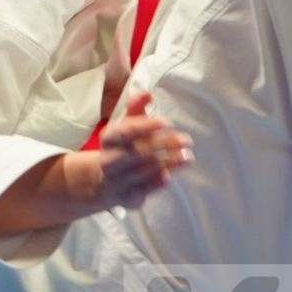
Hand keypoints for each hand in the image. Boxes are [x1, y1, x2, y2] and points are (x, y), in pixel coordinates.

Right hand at [87, 89, 192, 207]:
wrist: (104, 182)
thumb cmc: (121, 148)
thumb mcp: (124, 126)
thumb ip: (136, 109)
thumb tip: (147, 93)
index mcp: (109, 139)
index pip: (127, 131)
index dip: (147, 126)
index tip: (167, 123)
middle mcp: (110, 160)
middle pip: (139, 151)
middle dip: (165, 145)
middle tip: (186, 140)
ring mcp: (118, 180)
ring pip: (145, 170)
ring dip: (169, 162)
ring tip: (187, 156)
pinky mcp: (127, 198)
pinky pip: (144, 190)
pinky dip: (157, 182)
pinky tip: (170, 176)